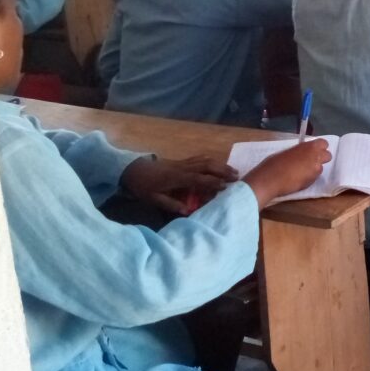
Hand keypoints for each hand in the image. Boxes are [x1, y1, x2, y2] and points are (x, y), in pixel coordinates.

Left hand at [121, 156, 236, 213]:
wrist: (132, 169)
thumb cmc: (143, 186)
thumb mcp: (153, 199)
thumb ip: (170, 205)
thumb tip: (187, 211)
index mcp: (177, 178)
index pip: (199, 179)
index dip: (212, 182)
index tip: (225, 186)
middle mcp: (183, 168)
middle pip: (206, 166)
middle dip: (222, 170)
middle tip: (237, 177)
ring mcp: (183, 162)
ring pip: (205, 160)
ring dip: (220, 164)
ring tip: (233, 170)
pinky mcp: (181, 160)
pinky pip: (199, 158)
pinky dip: (211, 160)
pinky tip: (218, 164)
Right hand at [243, 139, 330, 207]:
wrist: (270, 179)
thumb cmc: (274, 163)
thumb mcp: (288, 152)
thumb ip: (299, 152)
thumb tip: (302, 153)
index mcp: (309, 146)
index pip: (324, 143)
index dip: (319, 147)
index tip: (313, 151)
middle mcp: (316, 157)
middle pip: (328, 156)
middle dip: (321, 159)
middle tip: (310, 162)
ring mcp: (315, 170)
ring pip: (320, 168)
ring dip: (313, 169)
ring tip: (300, 173)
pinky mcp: (312, 182)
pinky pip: (314, 178)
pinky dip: (309, 178)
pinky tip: (297, 180)